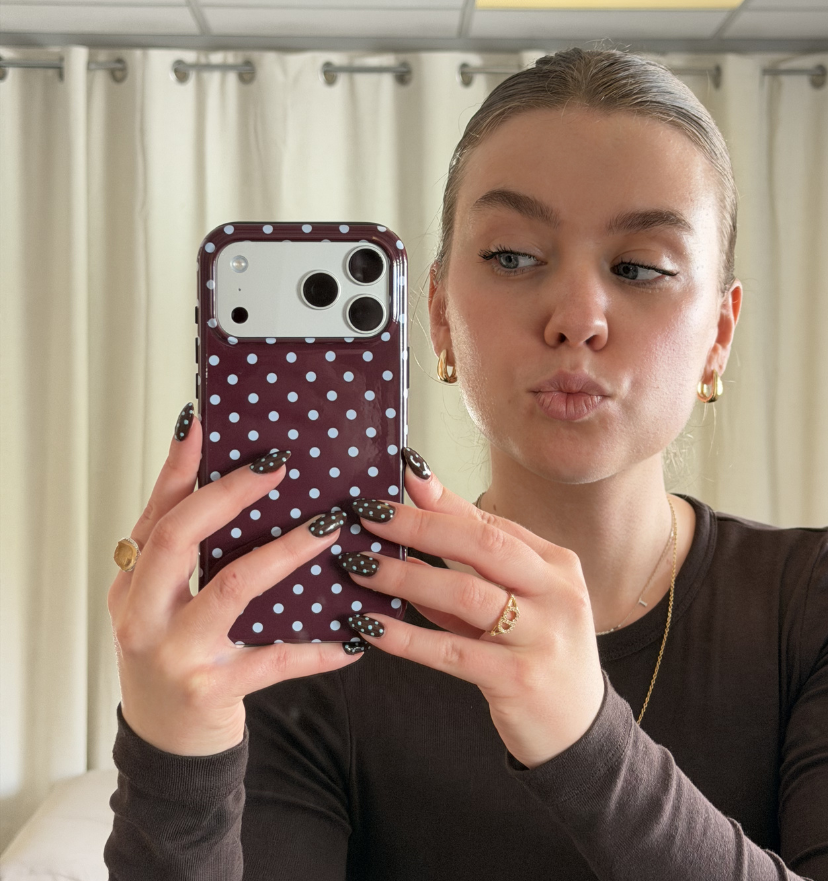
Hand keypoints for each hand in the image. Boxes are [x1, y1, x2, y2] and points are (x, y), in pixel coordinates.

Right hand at [107, 409, 363, 755]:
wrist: (166, 746)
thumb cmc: (174, 657)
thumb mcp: (166, 602)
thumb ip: (191, 553)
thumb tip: (241, 486)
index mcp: (134, 581)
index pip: (156, 510)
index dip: (180, 465)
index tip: (205, 421)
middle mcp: (144, 613)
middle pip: (179, 537)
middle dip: (229, 494)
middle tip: (278, 464)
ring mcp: (175, 652)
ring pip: (233, 587)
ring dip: (286, 552)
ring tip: (329, 527)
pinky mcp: (212, 689)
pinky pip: (276, 659)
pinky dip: (319, 647)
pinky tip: (354, 636)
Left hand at [338, 453, 605, 768]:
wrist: (577, 730)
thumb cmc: (538, 655)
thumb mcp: (519, 605)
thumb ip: (470, 572)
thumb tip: (409, 537)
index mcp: (556, 564)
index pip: (491, 523)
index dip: (442, 500)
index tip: (400, 476)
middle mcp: (557, 592)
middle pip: (481, 545)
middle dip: (420, 525)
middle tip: (369, 513)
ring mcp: (543, 635)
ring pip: (465, 594)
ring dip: (404, 577)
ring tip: (359, 566)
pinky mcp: (520, 679)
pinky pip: (451, 652)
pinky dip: (406, 637)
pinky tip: (369, 627)